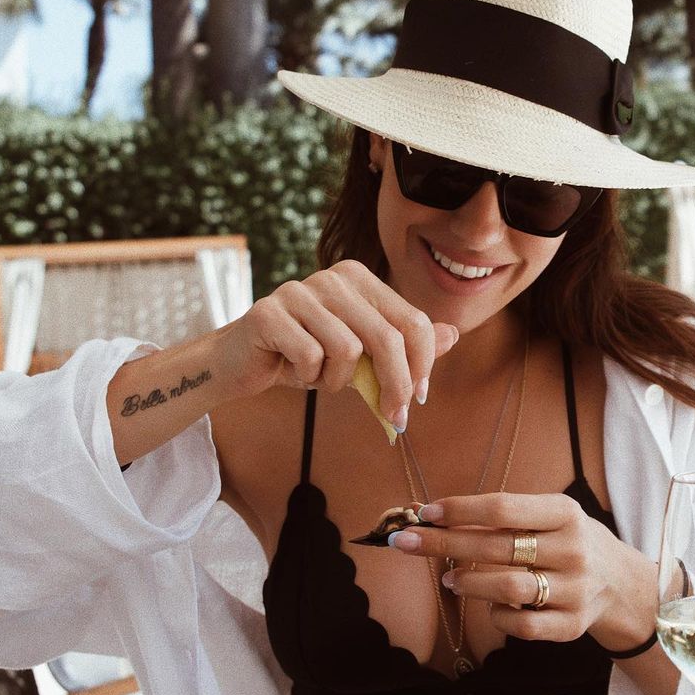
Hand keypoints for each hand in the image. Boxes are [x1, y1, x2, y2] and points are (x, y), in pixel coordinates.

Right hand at [221, 260, 458, 427]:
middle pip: (387, 337)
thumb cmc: (306, 357)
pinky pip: (311, 357)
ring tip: (320, 377)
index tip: (418, 399)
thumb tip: (452, 335)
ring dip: (338, 380)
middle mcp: (333, 277)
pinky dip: (308, 377)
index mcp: (359, 278)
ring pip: (348, 350)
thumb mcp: (361, 355)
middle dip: (396, 384)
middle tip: (394, 417)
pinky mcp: (269, 312)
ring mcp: (299, 290)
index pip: (411, 320)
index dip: (422, 365)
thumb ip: (404, 344)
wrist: (241, 363)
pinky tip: (294, 370)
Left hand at [387, 492, 652, 644]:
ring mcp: (574, 590)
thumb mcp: (551, 516)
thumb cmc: (569, 541)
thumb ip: (504, 516)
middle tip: (405, 541)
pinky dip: (498, 616)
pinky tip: (488, 606)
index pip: (504, 509)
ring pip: (508, 589)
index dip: (460, 510)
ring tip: (449, 578)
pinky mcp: (571, 626)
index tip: (425, 512)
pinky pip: (522, 626)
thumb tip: (432, 514)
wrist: (621, 583)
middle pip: (497, 547)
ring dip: (469, 583)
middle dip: (443, 543)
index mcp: (565, 513)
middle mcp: (572, 550)